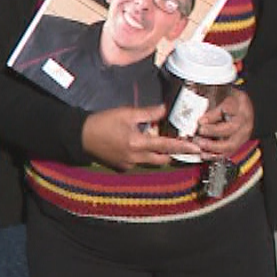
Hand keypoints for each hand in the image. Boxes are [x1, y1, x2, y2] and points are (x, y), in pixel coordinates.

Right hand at [81, 105, 200, 170]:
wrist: (80, 136)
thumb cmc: (103, 122)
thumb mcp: (126, 113)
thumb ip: (148, 113)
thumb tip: (165, 109)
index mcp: (138, 143)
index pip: (166, 146)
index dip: (182, 147)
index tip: (197, 149)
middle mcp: (135, 158)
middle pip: (161, 159)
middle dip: (172, 153)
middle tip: (182, 146)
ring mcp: (128, 165)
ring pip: (150, 161)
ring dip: (157, 153)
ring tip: (159, 142)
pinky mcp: (121, 167)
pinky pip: (138, 163)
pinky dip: (142, 155)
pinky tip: (137, 145)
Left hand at [192, 89, 255, 159]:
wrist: (240, 106)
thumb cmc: (228, 97)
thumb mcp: (220, 90)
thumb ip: (207, 91)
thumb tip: (191, 90)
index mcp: (240, 103)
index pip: (229, 108)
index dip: (213, 115)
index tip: (201, 120)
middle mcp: (245, 119)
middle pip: (231, 128)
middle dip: (213, 131)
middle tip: (199, 131)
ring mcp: (243, 133)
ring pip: (231, 144)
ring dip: (213, 146)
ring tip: (199, 144)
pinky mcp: (238, 144)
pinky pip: (228, 153)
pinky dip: (214, 155)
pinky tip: (204, 154)